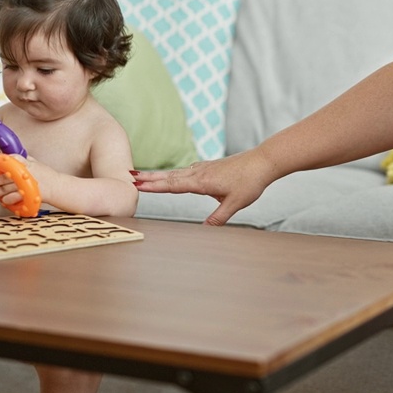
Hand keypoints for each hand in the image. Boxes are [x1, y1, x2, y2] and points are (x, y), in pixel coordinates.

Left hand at [0, 154, 42, 207]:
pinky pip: (14, 198)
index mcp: (28, 164)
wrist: (58, 187)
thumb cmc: (47, 175)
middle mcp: (26, 173)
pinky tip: (3, 201)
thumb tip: (9, 155)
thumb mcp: (37, 163)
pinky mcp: (29, 194)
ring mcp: (27, 184)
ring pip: (7, 188)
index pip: (12, 158)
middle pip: (5, 176)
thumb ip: (24, 159)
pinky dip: (7, 200)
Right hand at [132, 149, 279, 225]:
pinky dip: (173, 174)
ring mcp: (203, 168)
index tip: (137, 184)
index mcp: (202, 182)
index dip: (154, 186)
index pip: (173, 185)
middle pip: (169, 176)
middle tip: (129, 176)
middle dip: (149, 178)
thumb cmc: (250, 182)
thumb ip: (219, 218)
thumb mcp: (235, 204)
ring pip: (176, 173)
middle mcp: (199, 173)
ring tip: (142, 176)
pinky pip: (186, 171)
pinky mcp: (209, 167)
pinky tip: (171, 176)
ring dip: (158, 175)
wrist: (263, 162)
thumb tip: (205, 230)